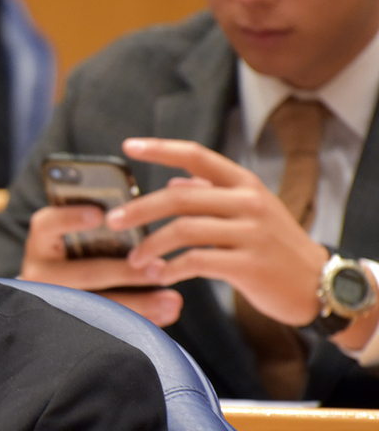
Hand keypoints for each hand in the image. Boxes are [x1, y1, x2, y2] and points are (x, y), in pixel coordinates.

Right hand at [20, 204, 182, 326]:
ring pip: (99, 305)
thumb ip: (109, 224)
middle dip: (126, 273)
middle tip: (161, 269)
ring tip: (172, 301)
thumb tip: (148, 206)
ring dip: (140, 303)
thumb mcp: (83, 235)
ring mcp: (53, 302)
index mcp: (43, 240)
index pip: (48, 224)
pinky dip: (139, 321)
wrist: (65, 293)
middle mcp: (40, 272)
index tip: (98, 215)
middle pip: (86, 272)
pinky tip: (163, 316)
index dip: (70, 218)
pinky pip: (107, 327)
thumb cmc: (85, 252)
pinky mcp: (70, 326)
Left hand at [106, 138, 326, 326]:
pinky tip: (160, 276)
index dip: (161, 149)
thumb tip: (174, 182)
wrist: (317, 284)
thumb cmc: (275, 247)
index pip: (197, 156)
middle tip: (112, 221)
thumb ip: (213, 195)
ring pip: (184, 231)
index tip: (129, 146)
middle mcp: (248, 202)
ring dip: (151, 246)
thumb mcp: (250, 211)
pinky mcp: (249, 265)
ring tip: (134, 260)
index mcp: (244, 183)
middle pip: (180, 198)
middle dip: (139, 210)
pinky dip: (172, 270)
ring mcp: (251, 233)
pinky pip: (197, 262)